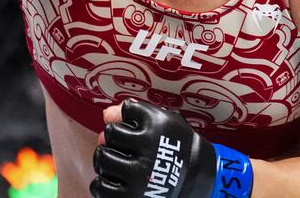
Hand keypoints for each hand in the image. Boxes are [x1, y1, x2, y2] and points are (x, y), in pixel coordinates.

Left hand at [92, 101, 252, 197]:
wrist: (198, 179)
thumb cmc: (176, 147)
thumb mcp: (165, 120)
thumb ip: (135, 112)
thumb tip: (106, 115)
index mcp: (156, 125)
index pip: (126, 111)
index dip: (128, 118)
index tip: (136, 127)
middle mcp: (147, 149)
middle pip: (110, 134)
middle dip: (115, 138)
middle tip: (124, 146)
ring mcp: (138, 174)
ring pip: (103, 158)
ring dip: (106, 158)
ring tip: (115, 161)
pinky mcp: (132, 196)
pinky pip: (101, 186)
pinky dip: (102, 183)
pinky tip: (112, 179)